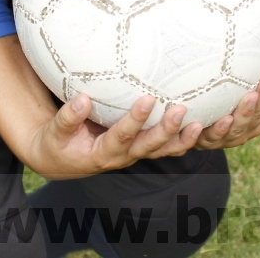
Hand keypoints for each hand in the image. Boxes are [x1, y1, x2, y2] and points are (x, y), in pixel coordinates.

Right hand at [28, 92, 204, 178]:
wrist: (64, 160)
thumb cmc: (58, 143)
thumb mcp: (55, 133)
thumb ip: (68, 117)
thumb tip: (82, 98)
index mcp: (102, 153)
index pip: (121, 137)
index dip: (134, 120)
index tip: (147, 99)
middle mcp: (123, 156)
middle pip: (149, 146)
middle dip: (166, 129)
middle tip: (181, 109)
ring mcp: (136, 153)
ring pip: (164, 150)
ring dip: (183, 138)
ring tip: (201, 123)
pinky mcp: (143, 147)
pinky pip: (168, 146)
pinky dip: (185, 139)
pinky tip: (203, 124)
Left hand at [196, 54, 259, 149]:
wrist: (189, 124)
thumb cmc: (214, 92)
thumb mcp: (227, 75)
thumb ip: (238, 58)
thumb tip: (244, 18)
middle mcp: (249, 123)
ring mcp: (231, 135)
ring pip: (242, 125)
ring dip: (247, 111)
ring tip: (250, 97)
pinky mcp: (210, 142)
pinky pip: (215, 137)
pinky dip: (220, 129)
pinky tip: (222, 119)